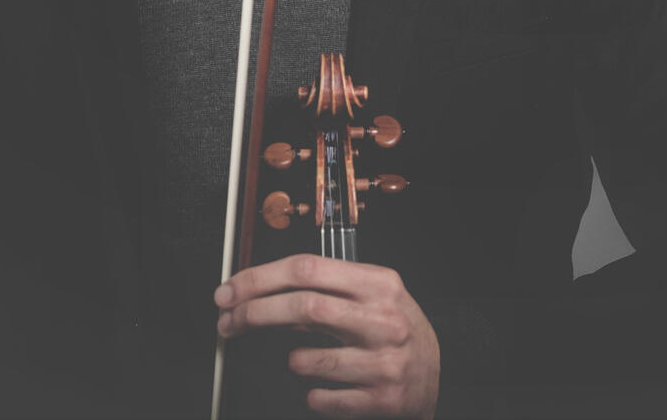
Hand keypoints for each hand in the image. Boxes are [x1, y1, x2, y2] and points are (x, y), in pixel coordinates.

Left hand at [214, 254, 439, 418]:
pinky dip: (309, 393)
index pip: (307, 268)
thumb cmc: (393, 327)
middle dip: (255, 313)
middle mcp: (382, 318)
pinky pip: (324, 398)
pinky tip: (314, 386)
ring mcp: (384, 360)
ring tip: (295, 358)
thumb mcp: (371, 294)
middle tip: (228, 321)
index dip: (260, 278)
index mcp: (377, 282)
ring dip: (290, 359)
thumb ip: (328, 288)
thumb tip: (264, 290)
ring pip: (309, 358)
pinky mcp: (382, 399)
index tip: (231, 289)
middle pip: (304, 307)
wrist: (438, 373)